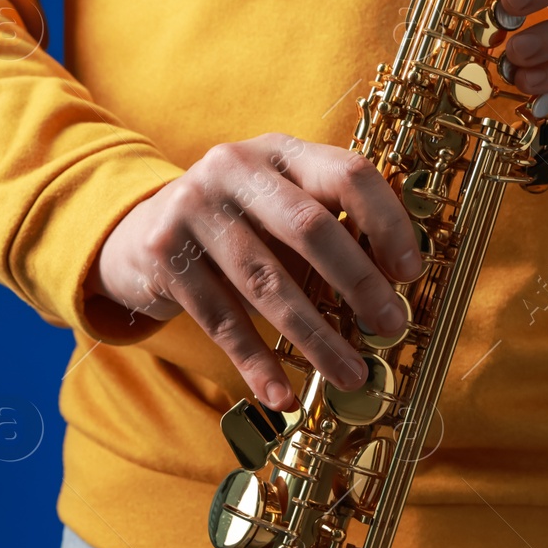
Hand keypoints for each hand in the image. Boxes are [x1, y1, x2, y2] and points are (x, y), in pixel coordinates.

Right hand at [85, 134, 421, 410]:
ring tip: (351, 375)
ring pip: (267, 282)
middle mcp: (235, 168)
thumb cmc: (240, 226)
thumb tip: (399, 286)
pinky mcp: (163, 255)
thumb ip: (333, 227)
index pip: (348, 173)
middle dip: (358, 282)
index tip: (410, 272)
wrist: (137, 231)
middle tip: (390, 326)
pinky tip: (283, 395)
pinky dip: (257, 363)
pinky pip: (221, 320)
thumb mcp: (283, 207)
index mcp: (282, 152)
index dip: (387, 222)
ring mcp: (194, 209)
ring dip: (316, 336)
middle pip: (310, 227)